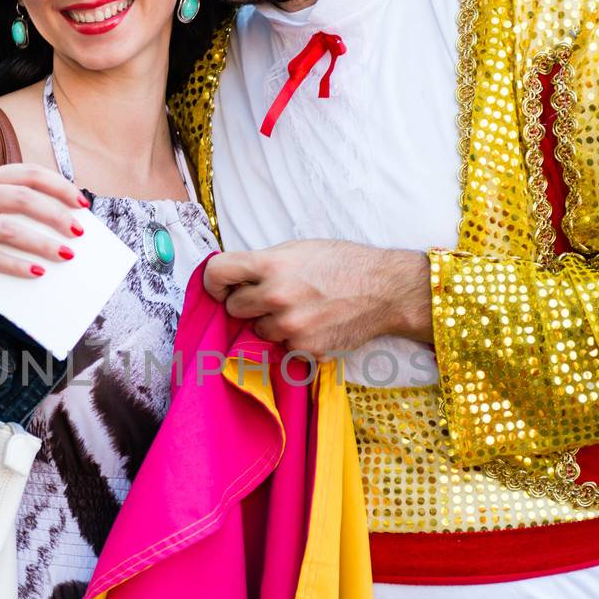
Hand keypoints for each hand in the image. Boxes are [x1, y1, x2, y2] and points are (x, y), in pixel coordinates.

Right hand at [0, 161, 87, 284]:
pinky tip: (36, 272)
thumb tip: (60, 222)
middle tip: (78, 233)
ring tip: (65, 255)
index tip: (82, 203)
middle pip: (22, 198)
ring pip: (8, 229)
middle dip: (55, 215)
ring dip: (42, 243)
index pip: (27, 173)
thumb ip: (8, 205)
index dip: (58, 186)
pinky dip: (15, 265)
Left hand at [202, 240, 432, 355]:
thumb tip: (236, 278)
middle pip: (233, 308)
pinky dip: (294, 340)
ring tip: (300, 310)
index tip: (221, 288)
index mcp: (271, 264)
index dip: (214, 282)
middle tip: (269, 299)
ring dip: (272, 324)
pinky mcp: (304, 349)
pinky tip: (315, 325)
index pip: (217, 272)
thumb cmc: (344, 263)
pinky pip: (284, 348)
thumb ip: (265, 264)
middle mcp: (275, 295)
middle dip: (246, 304)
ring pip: (258, 331)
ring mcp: (289, 326)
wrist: (385, 290)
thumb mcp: (300, 249)